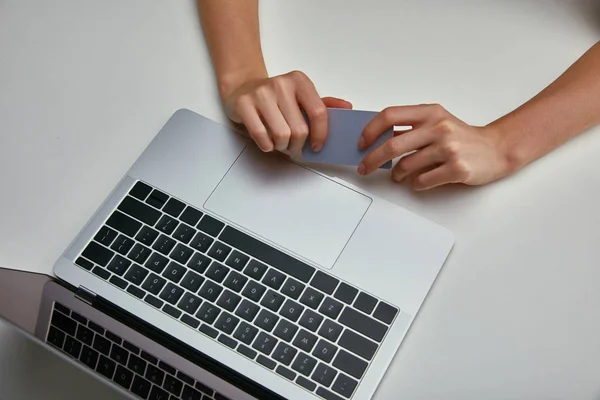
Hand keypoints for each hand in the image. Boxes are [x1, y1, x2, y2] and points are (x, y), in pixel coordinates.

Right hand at [222, 70, 351, 152]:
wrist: (242, 87)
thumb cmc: (275, 97)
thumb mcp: (301, 96)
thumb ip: (323, 104)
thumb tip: (347, 108)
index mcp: (299, 81)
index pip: (319, 112)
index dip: (321, 134)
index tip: (318, 145)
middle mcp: (281, 84)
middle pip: (300, 129)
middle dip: (298, 145)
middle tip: (294, 145)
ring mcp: (261, 93)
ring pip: (282, 135)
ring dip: (282, 147)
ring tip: (280, 142)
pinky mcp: (244, 104)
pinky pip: (261, 136)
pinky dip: (267, 145)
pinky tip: (267, 141)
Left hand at [357, 104, 511, 189]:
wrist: (496, 149)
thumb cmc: (461, 136)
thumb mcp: (437, 122)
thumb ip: (411, 127)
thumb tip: (376, 138)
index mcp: (431, 113)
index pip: (390, 115)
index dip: (370, 130)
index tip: (362, 143)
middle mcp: (439, 127)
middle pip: (392, 144)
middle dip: (373, 159)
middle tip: (365, 168)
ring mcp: (449, 148)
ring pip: (406, 166)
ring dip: (396, 174)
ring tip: (397, 175)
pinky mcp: (456, 169)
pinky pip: (422, 181)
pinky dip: (414, 184)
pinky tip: (417, 181)